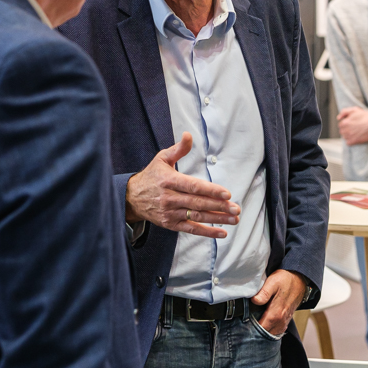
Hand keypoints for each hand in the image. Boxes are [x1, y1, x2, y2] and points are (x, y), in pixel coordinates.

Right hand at [125, 132, 239, 238]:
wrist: (132, 197)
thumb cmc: (151, 176)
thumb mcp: (162, 159)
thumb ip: (178, 149)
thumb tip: (188, 135)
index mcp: (169, 181)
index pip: (193, 186)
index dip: (211, 190)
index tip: (227, 194)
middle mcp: (169, 198)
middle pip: (198, 203)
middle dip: (219, 206)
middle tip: (236, 208)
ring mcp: (170, 213)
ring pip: (197, 217)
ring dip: (217, 219)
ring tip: (234, 219)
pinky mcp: (170, 224)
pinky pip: (191, 229)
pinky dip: (207, 232)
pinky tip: (222, 232)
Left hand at [251, 269, 307, 336]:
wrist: (299, 279)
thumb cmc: (285, 280)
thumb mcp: (273, 282)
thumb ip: (264, 293)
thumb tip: (254, 301)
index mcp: (276, 313)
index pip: (261, 328)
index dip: (252, 329)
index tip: (244, 326)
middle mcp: (281, 320)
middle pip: (266, 333)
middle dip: (256, 332)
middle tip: (246, 327)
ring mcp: (285, 321)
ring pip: (272, 333)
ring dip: (263, 332)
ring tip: (253, 327)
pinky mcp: (286, 319)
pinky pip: (277, 330)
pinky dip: (270, 330)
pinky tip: (264, 326)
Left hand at [337, 106, 367, 145]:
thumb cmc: (365, 116)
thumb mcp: (354, 110)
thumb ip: (344, 112)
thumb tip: (338, 118)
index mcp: (344, 122)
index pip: (340, 125)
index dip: (346, 123)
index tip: (351, 123)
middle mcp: (346, 130)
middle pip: (342, 131)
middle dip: (346, 129)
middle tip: (354, 127)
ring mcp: (349, 136)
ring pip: (345, 137)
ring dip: (348, 135)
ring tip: (356, 131)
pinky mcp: (354, 141)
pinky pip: (348, 142)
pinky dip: (351, 140)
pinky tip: (356, 136)